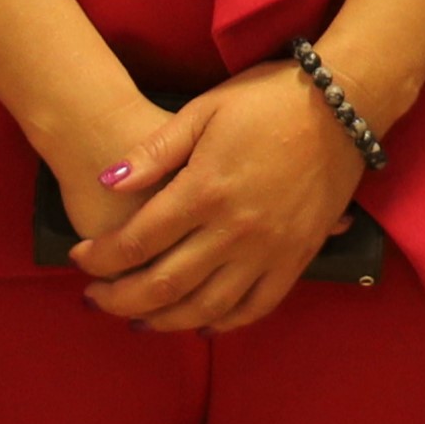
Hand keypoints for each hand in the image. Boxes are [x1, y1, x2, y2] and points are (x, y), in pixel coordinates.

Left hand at [66, 68, 364, 333]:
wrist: (343, 104)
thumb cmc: (267, 100)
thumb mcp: (203, 110)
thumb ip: (154, 152)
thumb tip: (108, 181)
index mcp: (204, 190)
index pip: (137, 241)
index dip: (101, 258)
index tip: (82, 259)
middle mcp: (234, 230)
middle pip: (164, 284)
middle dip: (121, 298)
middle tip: (96, 300)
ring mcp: (269, 249)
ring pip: (207, 306)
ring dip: (165, 320)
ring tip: (138, 319)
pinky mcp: (297, 258)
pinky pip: (257, 306)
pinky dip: (226, 323)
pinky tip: (202, 324)